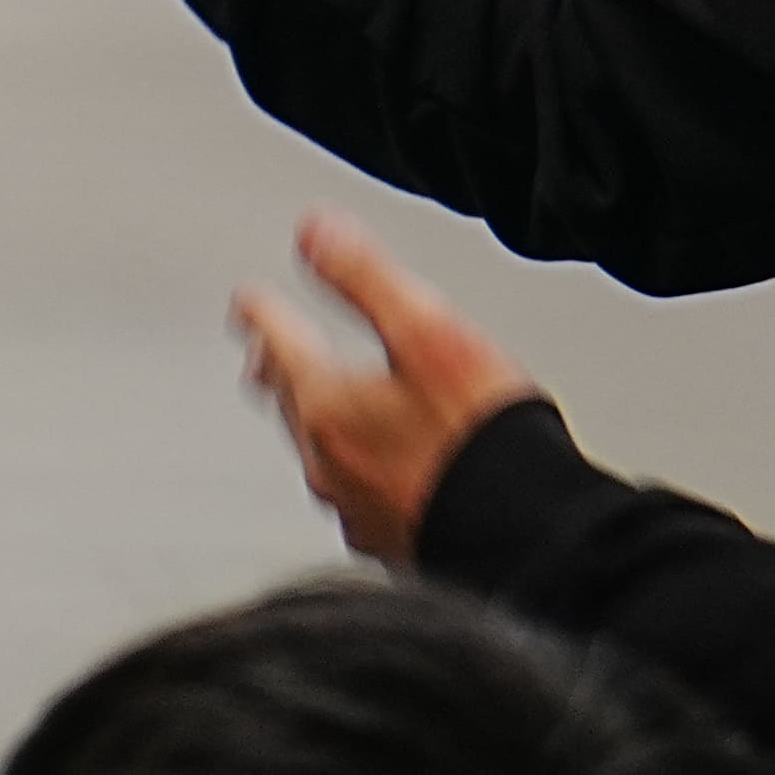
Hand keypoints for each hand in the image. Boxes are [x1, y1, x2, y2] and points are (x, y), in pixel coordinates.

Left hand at [230, 212, 541, 565]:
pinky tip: (372, 471)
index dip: (262, 315)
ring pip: (319, 454)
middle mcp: (330, 464)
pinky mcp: (391, 543)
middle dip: (278, 373)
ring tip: (314, 408)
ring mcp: (357, 509)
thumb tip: (315, 231)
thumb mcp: (426, 331)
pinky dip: (355, 468)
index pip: (278, 346)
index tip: (247, 303)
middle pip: (292, 405)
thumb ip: (364, 276)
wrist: (527, 537)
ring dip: (313, 422)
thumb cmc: (481, 438)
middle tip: (262, 357)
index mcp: (329, 408)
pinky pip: (355, 495)